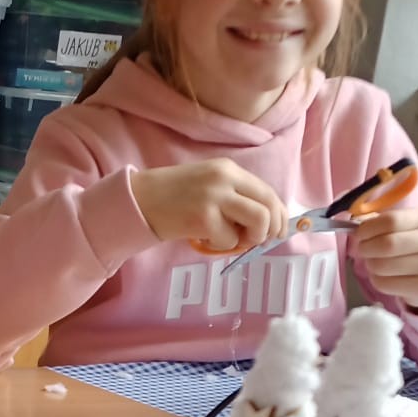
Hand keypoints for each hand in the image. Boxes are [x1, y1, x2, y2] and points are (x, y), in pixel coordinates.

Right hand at [131, 160, 286, 253]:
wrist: (138, 201)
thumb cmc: (172, 198)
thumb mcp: (208, 187)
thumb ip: (234, 198)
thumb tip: (265, 224)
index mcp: (228, 170)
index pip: (267, 192)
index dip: (279, 215)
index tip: (277, 230)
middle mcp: (225, 179)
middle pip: (270, 205)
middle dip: (272, 229)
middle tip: (263, 242)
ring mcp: (214, 197)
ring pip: (259, 221)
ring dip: (252, 238)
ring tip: (233, 240)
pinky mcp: (203, 218)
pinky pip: (229, 240)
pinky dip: (221, 246)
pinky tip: (205, 240)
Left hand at [351, 207, 417, 312]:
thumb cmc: (416, 245)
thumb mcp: (407, 226)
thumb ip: (382, 223)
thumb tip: (354, 228)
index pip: (391, 221)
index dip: (368, 228)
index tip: (359, 234)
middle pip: (387, 244)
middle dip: (366, 248)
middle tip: (363, 250)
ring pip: (382, 266)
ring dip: (370, 265)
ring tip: (374, 262)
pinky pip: (385, 284)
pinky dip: (376, 280)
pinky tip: (384, 276)